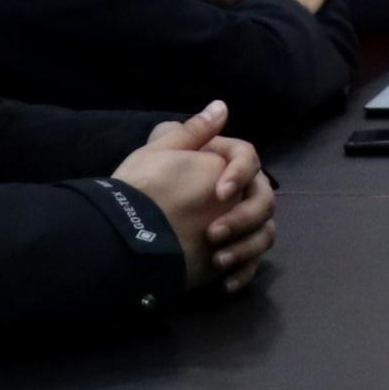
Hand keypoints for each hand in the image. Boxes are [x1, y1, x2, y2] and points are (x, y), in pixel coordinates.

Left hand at [113, 101, 280, 292]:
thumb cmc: (144, 191)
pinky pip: (251, 263)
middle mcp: (233, 196)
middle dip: (242, 218)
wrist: (125, 238)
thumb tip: (221, 106)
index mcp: (218, 167)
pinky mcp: (229, 256)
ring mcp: (233, 228)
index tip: (221, 192)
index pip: (249, 160)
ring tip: (218, 261)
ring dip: (246, 246)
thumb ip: (193, 131)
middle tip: (213, 234)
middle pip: (263, 200)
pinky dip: (243, 271)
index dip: (241, 173)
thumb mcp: (161, 153)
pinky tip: (224, 282)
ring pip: (264, 233)